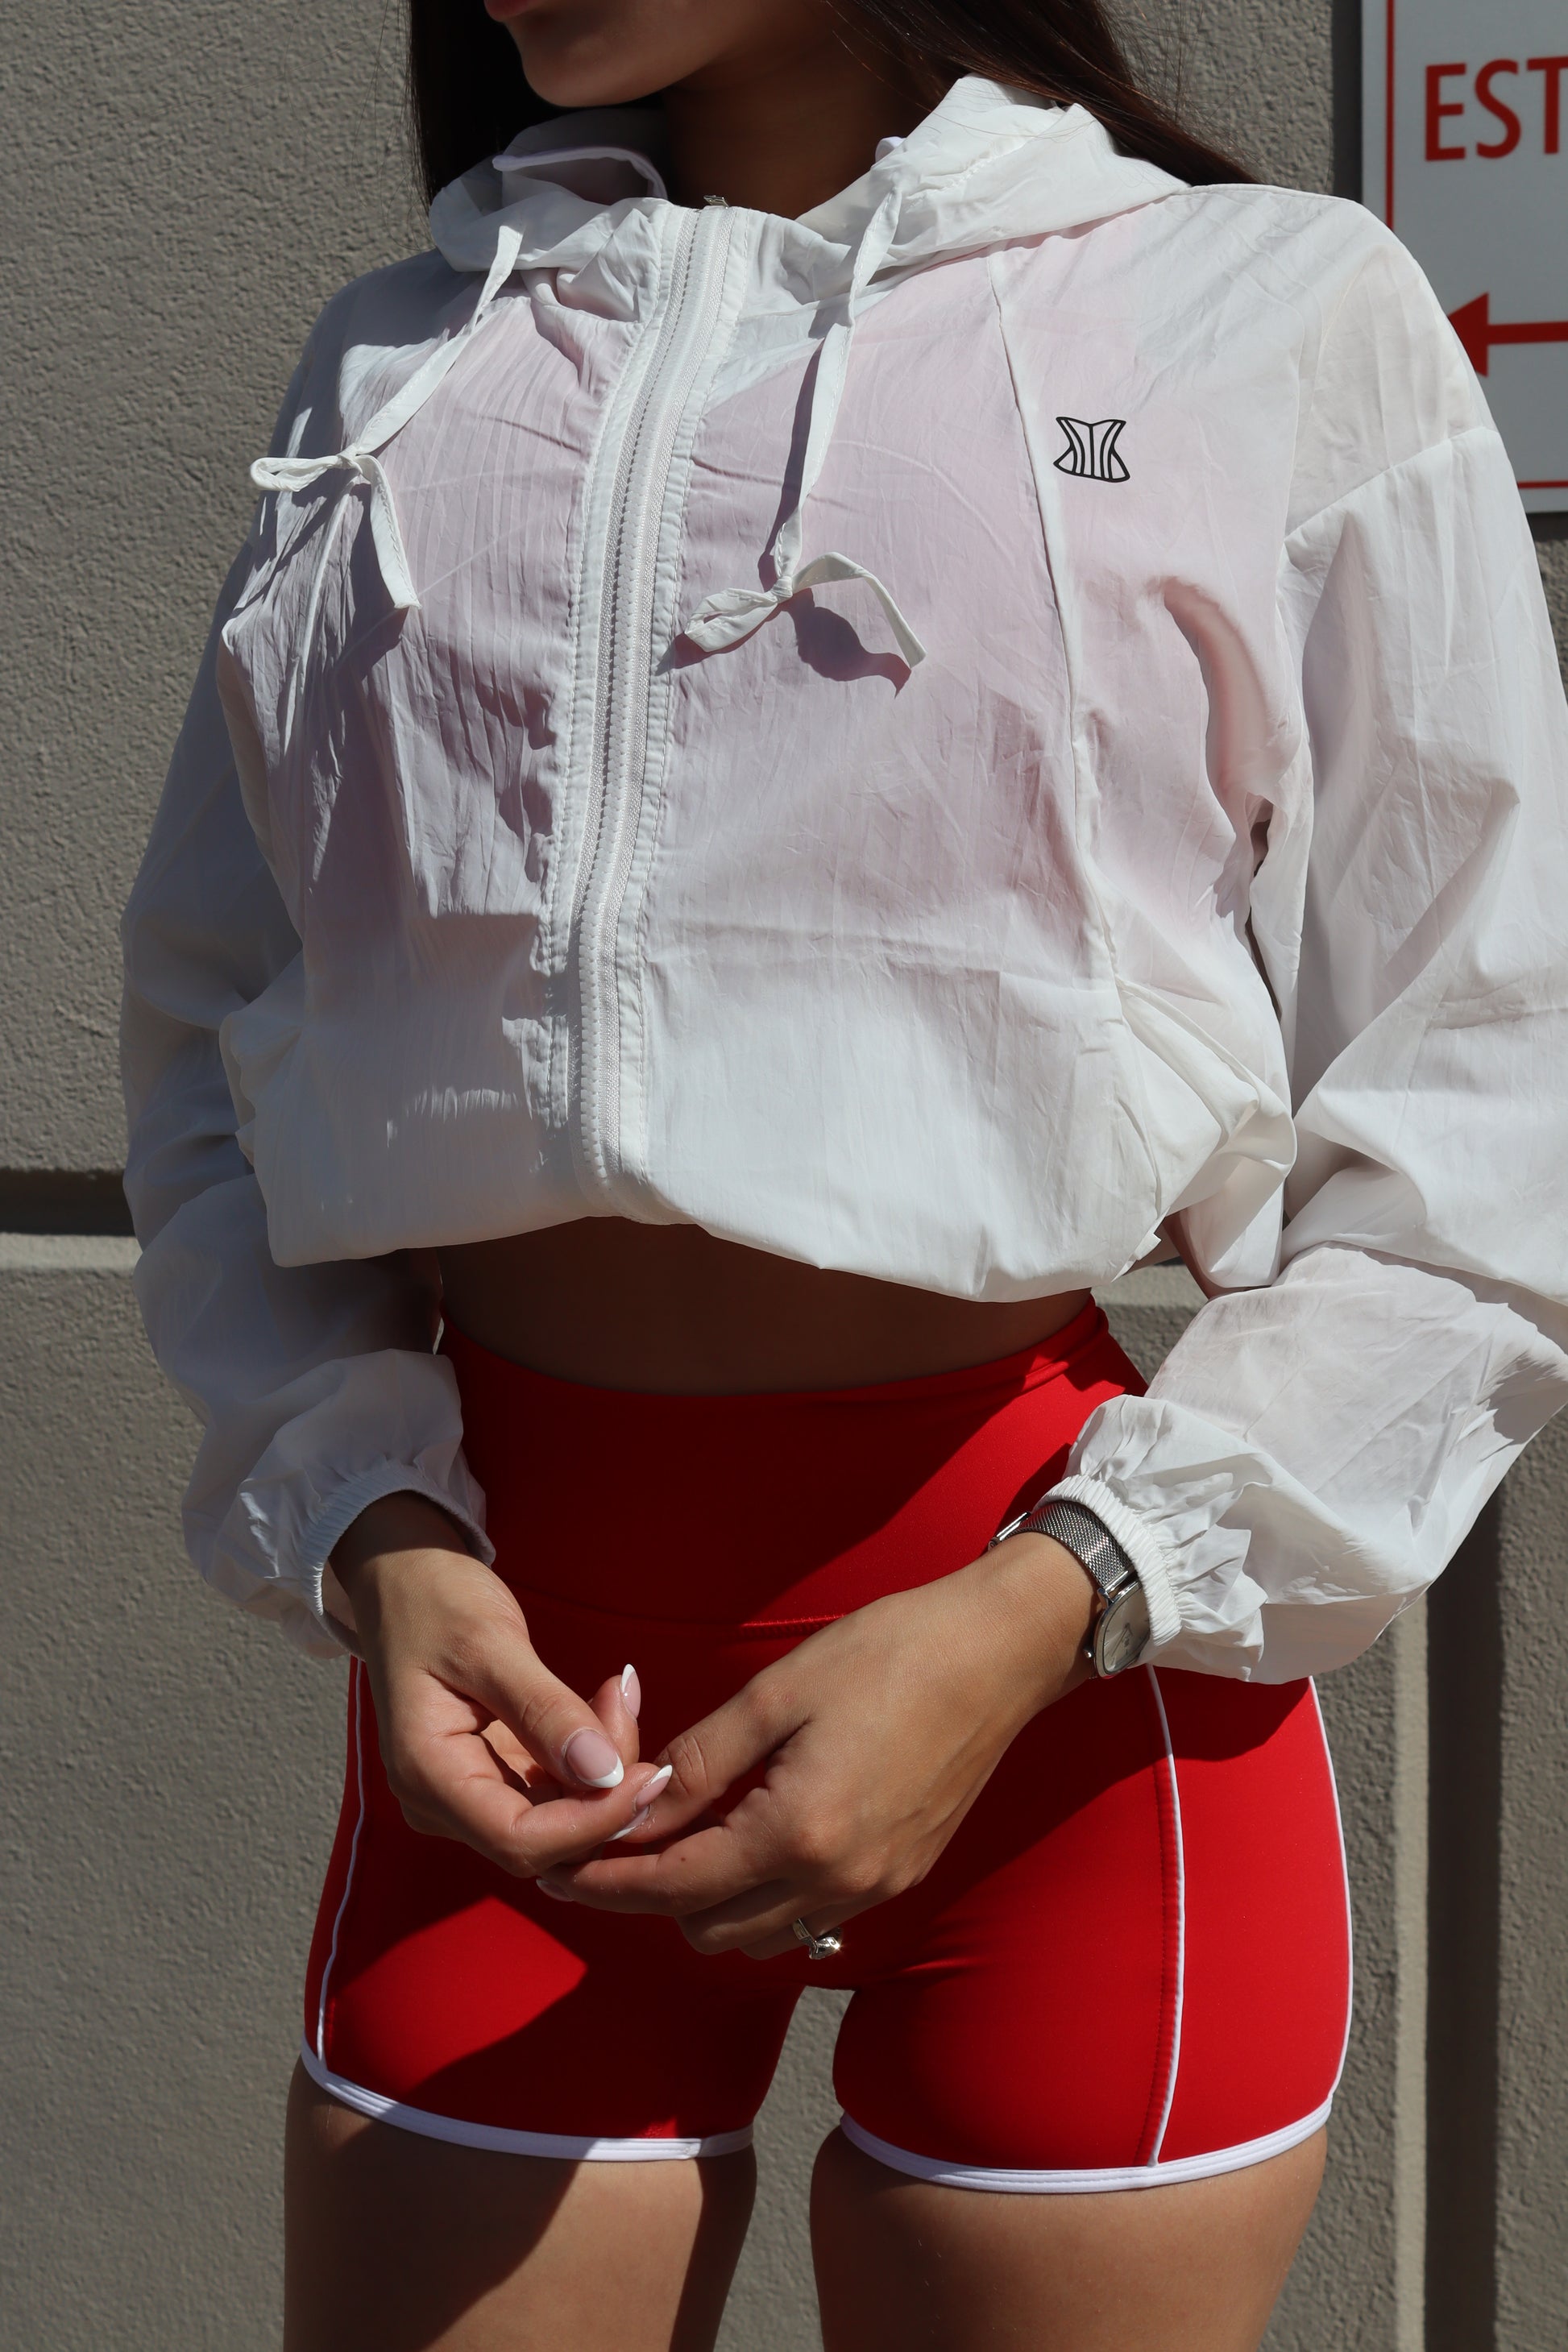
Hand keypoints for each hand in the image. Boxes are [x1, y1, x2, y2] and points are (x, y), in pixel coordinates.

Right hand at [330, 1494, 670, 1874]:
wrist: (405, 1581)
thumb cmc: (436, 1602)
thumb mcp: (490, 1644)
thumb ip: (545, 1710)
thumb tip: (606, 1774)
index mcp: (426, 1776)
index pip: (518, 1840)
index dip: (590, 1823)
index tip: (650, 1776)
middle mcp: (443, 1803)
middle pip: (545, 1838)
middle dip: (605, 1790)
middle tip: (627, 1706)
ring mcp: (469, 1794)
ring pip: (559, 1818)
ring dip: (605, 1769)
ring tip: (616, 1693)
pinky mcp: (496, 1777)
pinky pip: (557, 1790)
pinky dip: (592, 1756)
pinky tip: (605, 1702)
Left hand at [537, 1533, 1096, 1956]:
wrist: (1000, 1652)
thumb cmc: (889, 1653)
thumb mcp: (777, 1694)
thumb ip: (700, 1761)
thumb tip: (634, 1804)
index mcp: (800, 1833)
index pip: (675, 1886)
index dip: (607, 1880)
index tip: (557, 1868)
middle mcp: (840, 1880)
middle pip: (710, 1929)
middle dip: (654, 1893)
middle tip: (620, 1837)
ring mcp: (877, 1886)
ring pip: (760, 1935)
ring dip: (711, 1901)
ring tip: (684, 1835)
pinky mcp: (902, 1875)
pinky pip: (810, 1916)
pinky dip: (765, 1895)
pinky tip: (752, 1835)